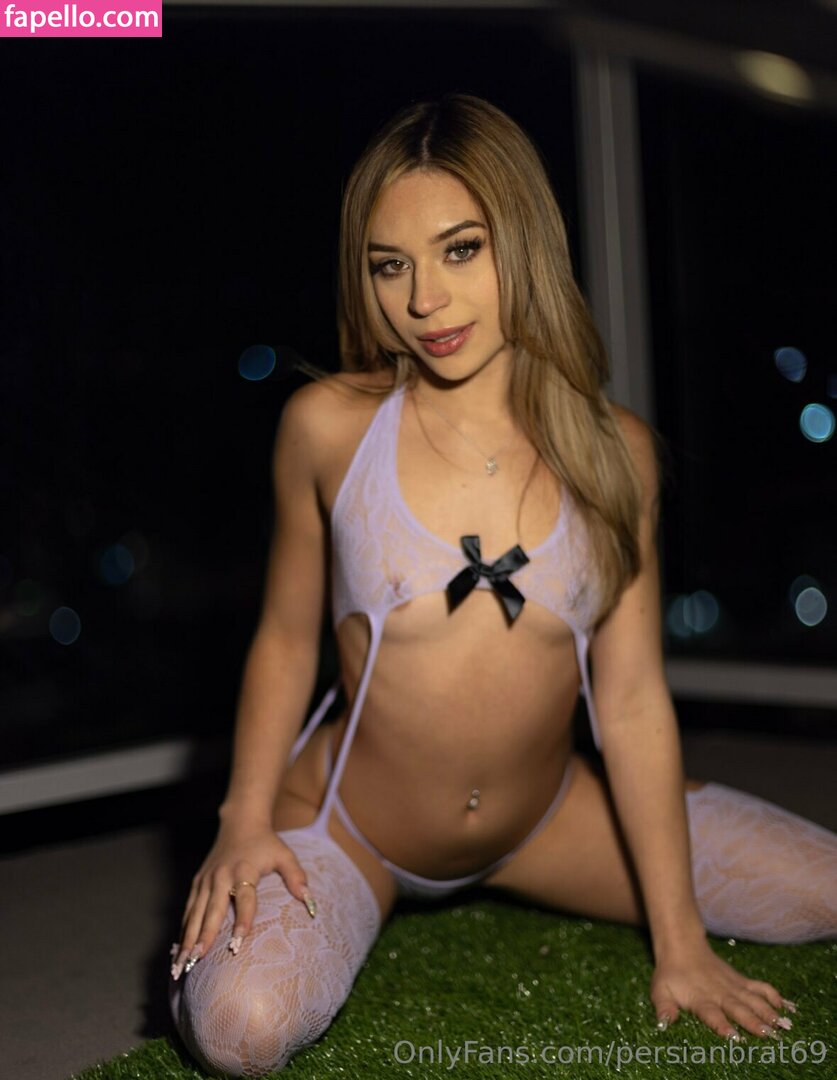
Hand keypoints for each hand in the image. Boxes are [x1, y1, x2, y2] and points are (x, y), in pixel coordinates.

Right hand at [170, 822, 313, 979]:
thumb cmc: (265, 843)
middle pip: (213, 909)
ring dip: (188, 937)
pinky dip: (183, 928)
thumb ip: (296, 876)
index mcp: (244, 869)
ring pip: (195, 912)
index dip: (242, 919)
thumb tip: (310, 902)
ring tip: (181, 963)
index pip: (244, 897)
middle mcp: (221, 875)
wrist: (240, 823)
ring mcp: (206, 879)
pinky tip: (179, 948)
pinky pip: (189, 908)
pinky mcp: (197, 881)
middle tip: (197, 959)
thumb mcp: (284, 855)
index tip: (238, 941)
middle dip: (204, 935)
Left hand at [650, 940, 795, 1039]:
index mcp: (699, 997)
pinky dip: (771, 994)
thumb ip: (663, 1007)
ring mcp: (732, 985)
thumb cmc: (671, 974)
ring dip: (767, 1011)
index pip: (711, 1013)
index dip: (721, 1024)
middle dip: (752, 1021)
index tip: (733, 1037)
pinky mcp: (740, 980)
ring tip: (781, 1024)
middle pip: (737, 1008)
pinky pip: (758, 986)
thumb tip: (664, 1023)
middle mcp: (719, 992)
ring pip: (751, 999)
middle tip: (768, 1035)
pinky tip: (784, 1004)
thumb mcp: (660, 990)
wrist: (682, 946)